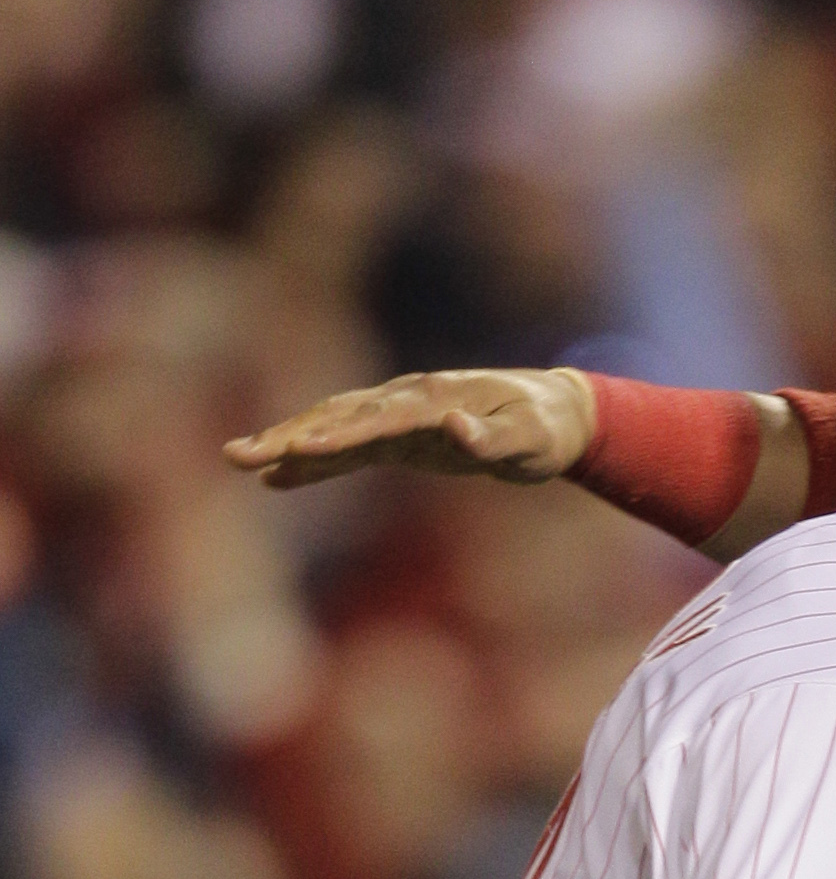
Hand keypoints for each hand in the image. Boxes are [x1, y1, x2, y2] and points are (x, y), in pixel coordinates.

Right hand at [222, 367, 597, 488]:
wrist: (554, 413)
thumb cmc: (545, 428)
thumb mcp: (531, 439)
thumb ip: (492, 439)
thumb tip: (454, 429)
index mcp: (434, 399)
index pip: (377, 419)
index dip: (338, 434)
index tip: (297, 448)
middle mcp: (407, 401)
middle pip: (339, 417)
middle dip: (289, 436)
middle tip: (238, 455)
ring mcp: (399, 415)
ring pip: (333, 426)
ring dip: (287, 442)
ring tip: (238, 460)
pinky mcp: (399, 436)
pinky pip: (347, 447)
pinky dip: (313, 461)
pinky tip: (276, 479)